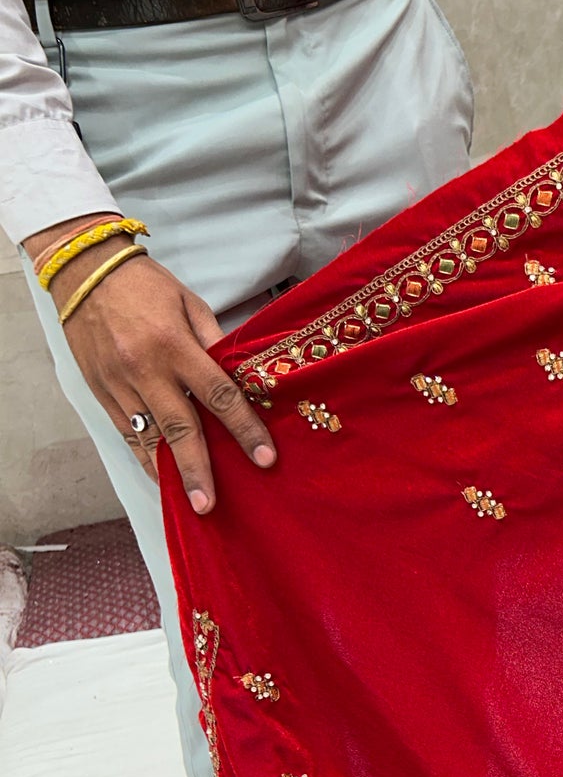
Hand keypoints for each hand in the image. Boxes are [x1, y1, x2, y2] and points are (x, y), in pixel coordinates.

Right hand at [27, 217, 275, 513]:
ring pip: (148, 438)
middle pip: (180, 429)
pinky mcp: (101, 391)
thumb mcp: (190, 304)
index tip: (264, 458)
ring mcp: (120, 384)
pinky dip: (144, 457)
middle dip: (198, 470)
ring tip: (189, 503)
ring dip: (169, 473)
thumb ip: (215, 343)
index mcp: (175, 345)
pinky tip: (161, 478)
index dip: (245, 430)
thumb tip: (242, 377)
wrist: (84, 271)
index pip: (219, 396)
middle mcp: (146, 369)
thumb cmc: (144, 285)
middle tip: (210, 505)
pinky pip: (127, 433)